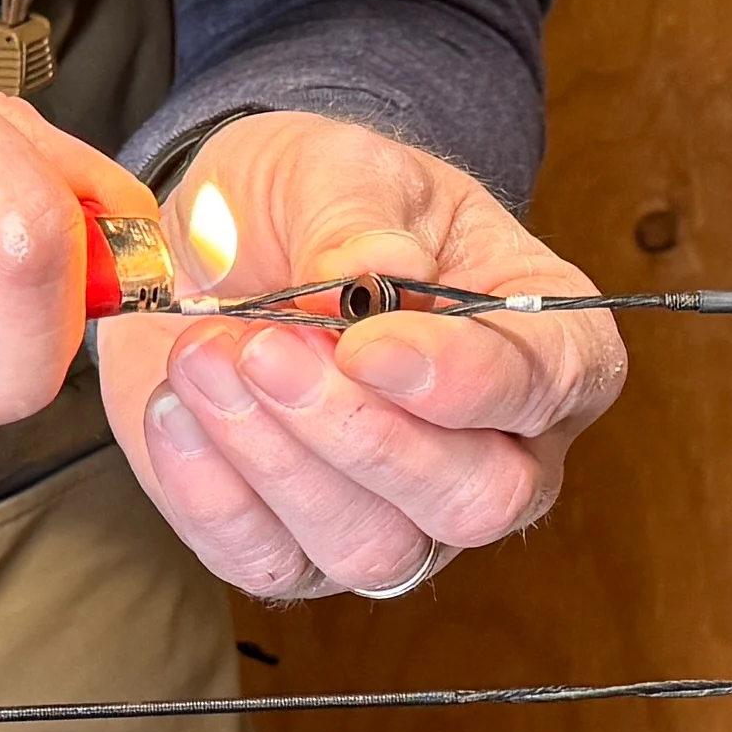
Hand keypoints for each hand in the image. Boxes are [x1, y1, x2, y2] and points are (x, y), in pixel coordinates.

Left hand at [104, 111, 623, 601]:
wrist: (215, 241)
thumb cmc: (313, 203)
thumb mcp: (339, 168)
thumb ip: (360, 221)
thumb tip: (373, 272)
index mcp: (543, 340)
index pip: (554, 384)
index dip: (468, 378)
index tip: (367, 344)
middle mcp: (495, 450)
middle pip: (477, 499)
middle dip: (361, 432)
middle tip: (266, 349)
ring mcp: (402, 518)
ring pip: (373, 548)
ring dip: (276, 458)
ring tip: (204, 355)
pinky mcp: (300, 551)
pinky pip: (270, 563)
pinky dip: (211, 493)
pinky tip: (177, 410)